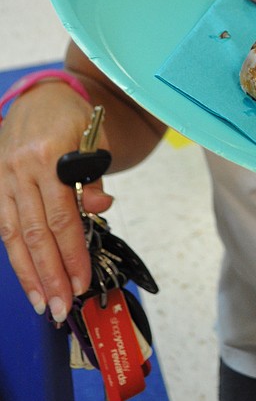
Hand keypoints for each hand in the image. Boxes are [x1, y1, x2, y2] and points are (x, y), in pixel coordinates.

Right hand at [0, 82, 112, 320]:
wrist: (41, 95)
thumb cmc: (72, 117)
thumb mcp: (95, 137)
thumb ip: (95, 176)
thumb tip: (100, 209)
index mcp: (48, 155)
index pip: (62, 215)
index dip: (72, 252)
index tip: (82, 280)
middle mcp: (20, 169)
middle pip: (36, 232)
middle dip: (50, 273)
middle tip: (62, 305)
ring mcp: (3, 177)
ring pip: (15, 235)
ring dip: (29, 273)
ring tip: (44, 302)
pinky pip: (4, 226)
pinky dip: (16, 255)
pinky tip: (27, 278)